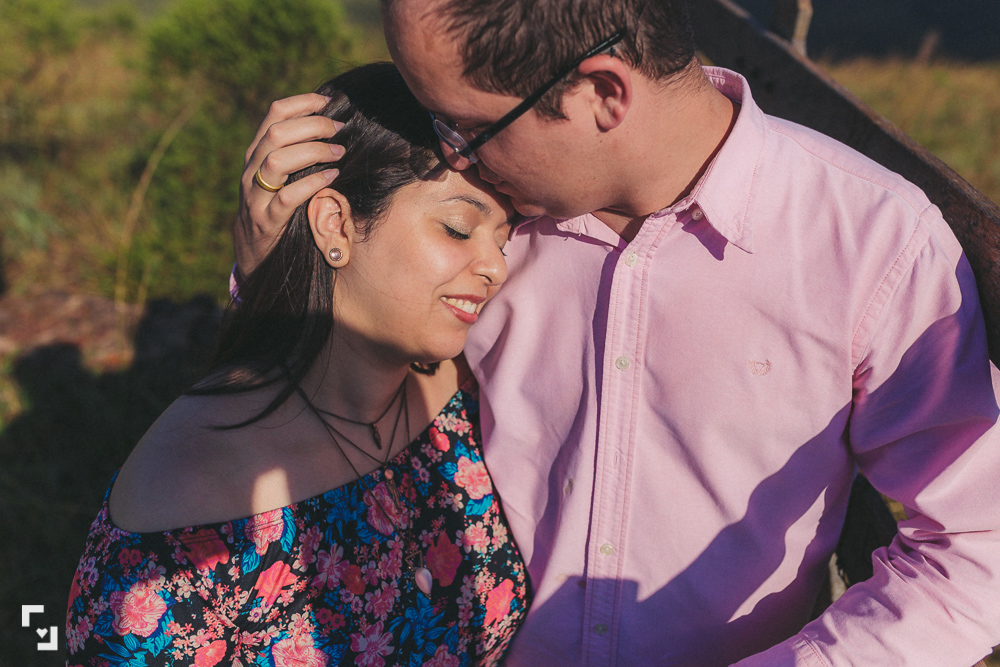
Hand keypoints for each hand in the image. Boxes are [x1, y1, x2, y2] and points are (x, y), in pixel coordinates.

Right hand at [235, 93, 344, 276]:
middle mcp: (252, 168)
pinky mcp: (267, 219)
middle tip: (340, 130)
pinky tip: (331, 178)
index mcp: (257, 150)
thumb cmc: (277, 202)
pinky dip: (311, 184)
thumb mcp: (280, 172)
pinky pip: (287, 197)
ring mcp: (256, 194)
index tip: (328, 102)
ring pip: (277, 162)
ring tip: (339, 154)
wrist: (254, 247)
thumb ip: (296, 148)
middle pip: (277, 133)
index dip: (303, 102)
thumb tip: (331, 123)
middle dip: (313, 126)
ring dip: (313, 153)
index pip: (275, 113)